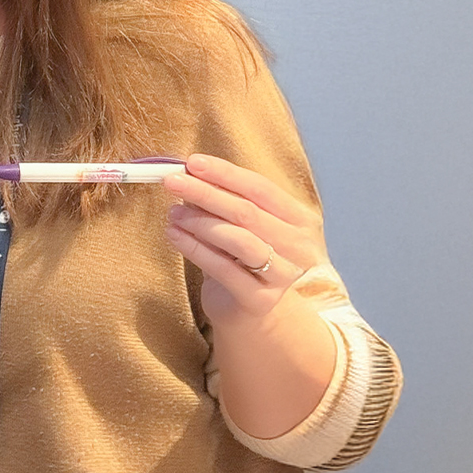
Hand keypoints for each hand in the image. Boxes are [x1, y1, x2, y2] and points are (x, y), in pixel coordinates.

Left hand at [162, 153, 327, 323]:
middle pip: (247, 212)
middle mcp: (300, 247)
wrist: (250, 310)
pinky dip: (194, 248)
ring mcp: (283, 275)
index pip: (261, 188)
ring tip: (172, 212)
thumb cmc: (243, 259)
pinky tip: (173, 235)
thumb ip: (224, 200)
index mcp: (301, 220)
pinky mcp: (260, 299)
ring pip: (237, 239)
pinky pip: (221, 268)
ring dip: (199, 222)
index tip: (192, 162)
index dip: (225, 173)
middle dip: (205, 193)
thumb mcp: (241, 226)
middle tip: (171, 182)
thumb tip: (188, 173)